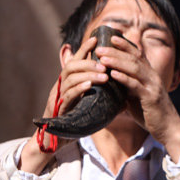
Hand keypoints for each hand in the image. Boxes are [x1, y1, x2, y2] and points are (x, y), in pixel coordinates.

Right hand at [20, 37, 109, 172]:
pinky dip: (79, 89)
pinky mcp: (58, 109)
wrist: (55, 141)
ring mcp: (58, 97)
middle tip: (105, 63)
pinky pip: (67, 96)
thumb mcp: (90, 108)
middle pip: (71, 67)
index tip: (97, 38)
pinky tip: (89, 86)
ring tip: (103, 74)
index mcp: (69, 83)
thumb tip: (125, 99)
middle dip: (88, 62)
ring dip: (87, 75)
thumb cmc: (75, 123)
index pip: (76, 61)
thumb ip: (103, 100)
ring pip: (70, 79)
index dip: (85, 48)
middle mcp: (61, 87)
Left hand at [93, 36, 179, 155]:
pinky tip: (113, 74)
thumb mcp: (137, 97)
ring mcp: (153, 86)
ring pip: (134, 69)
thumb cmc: (151, 114)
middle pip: (134, 58)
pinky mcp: (151, 98)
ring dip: (117, 62)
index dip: (125, 45)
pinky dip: (124, 78)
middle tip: (99, 47)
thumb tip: (111, 83)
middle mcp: (152, 77)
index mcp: (150, 75)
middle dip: (116, 51)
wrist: (168, 128)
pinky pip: (136, 85)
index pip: (137, 55)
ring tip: (102, 57)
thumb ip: (127, 88)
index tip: (111, 37)